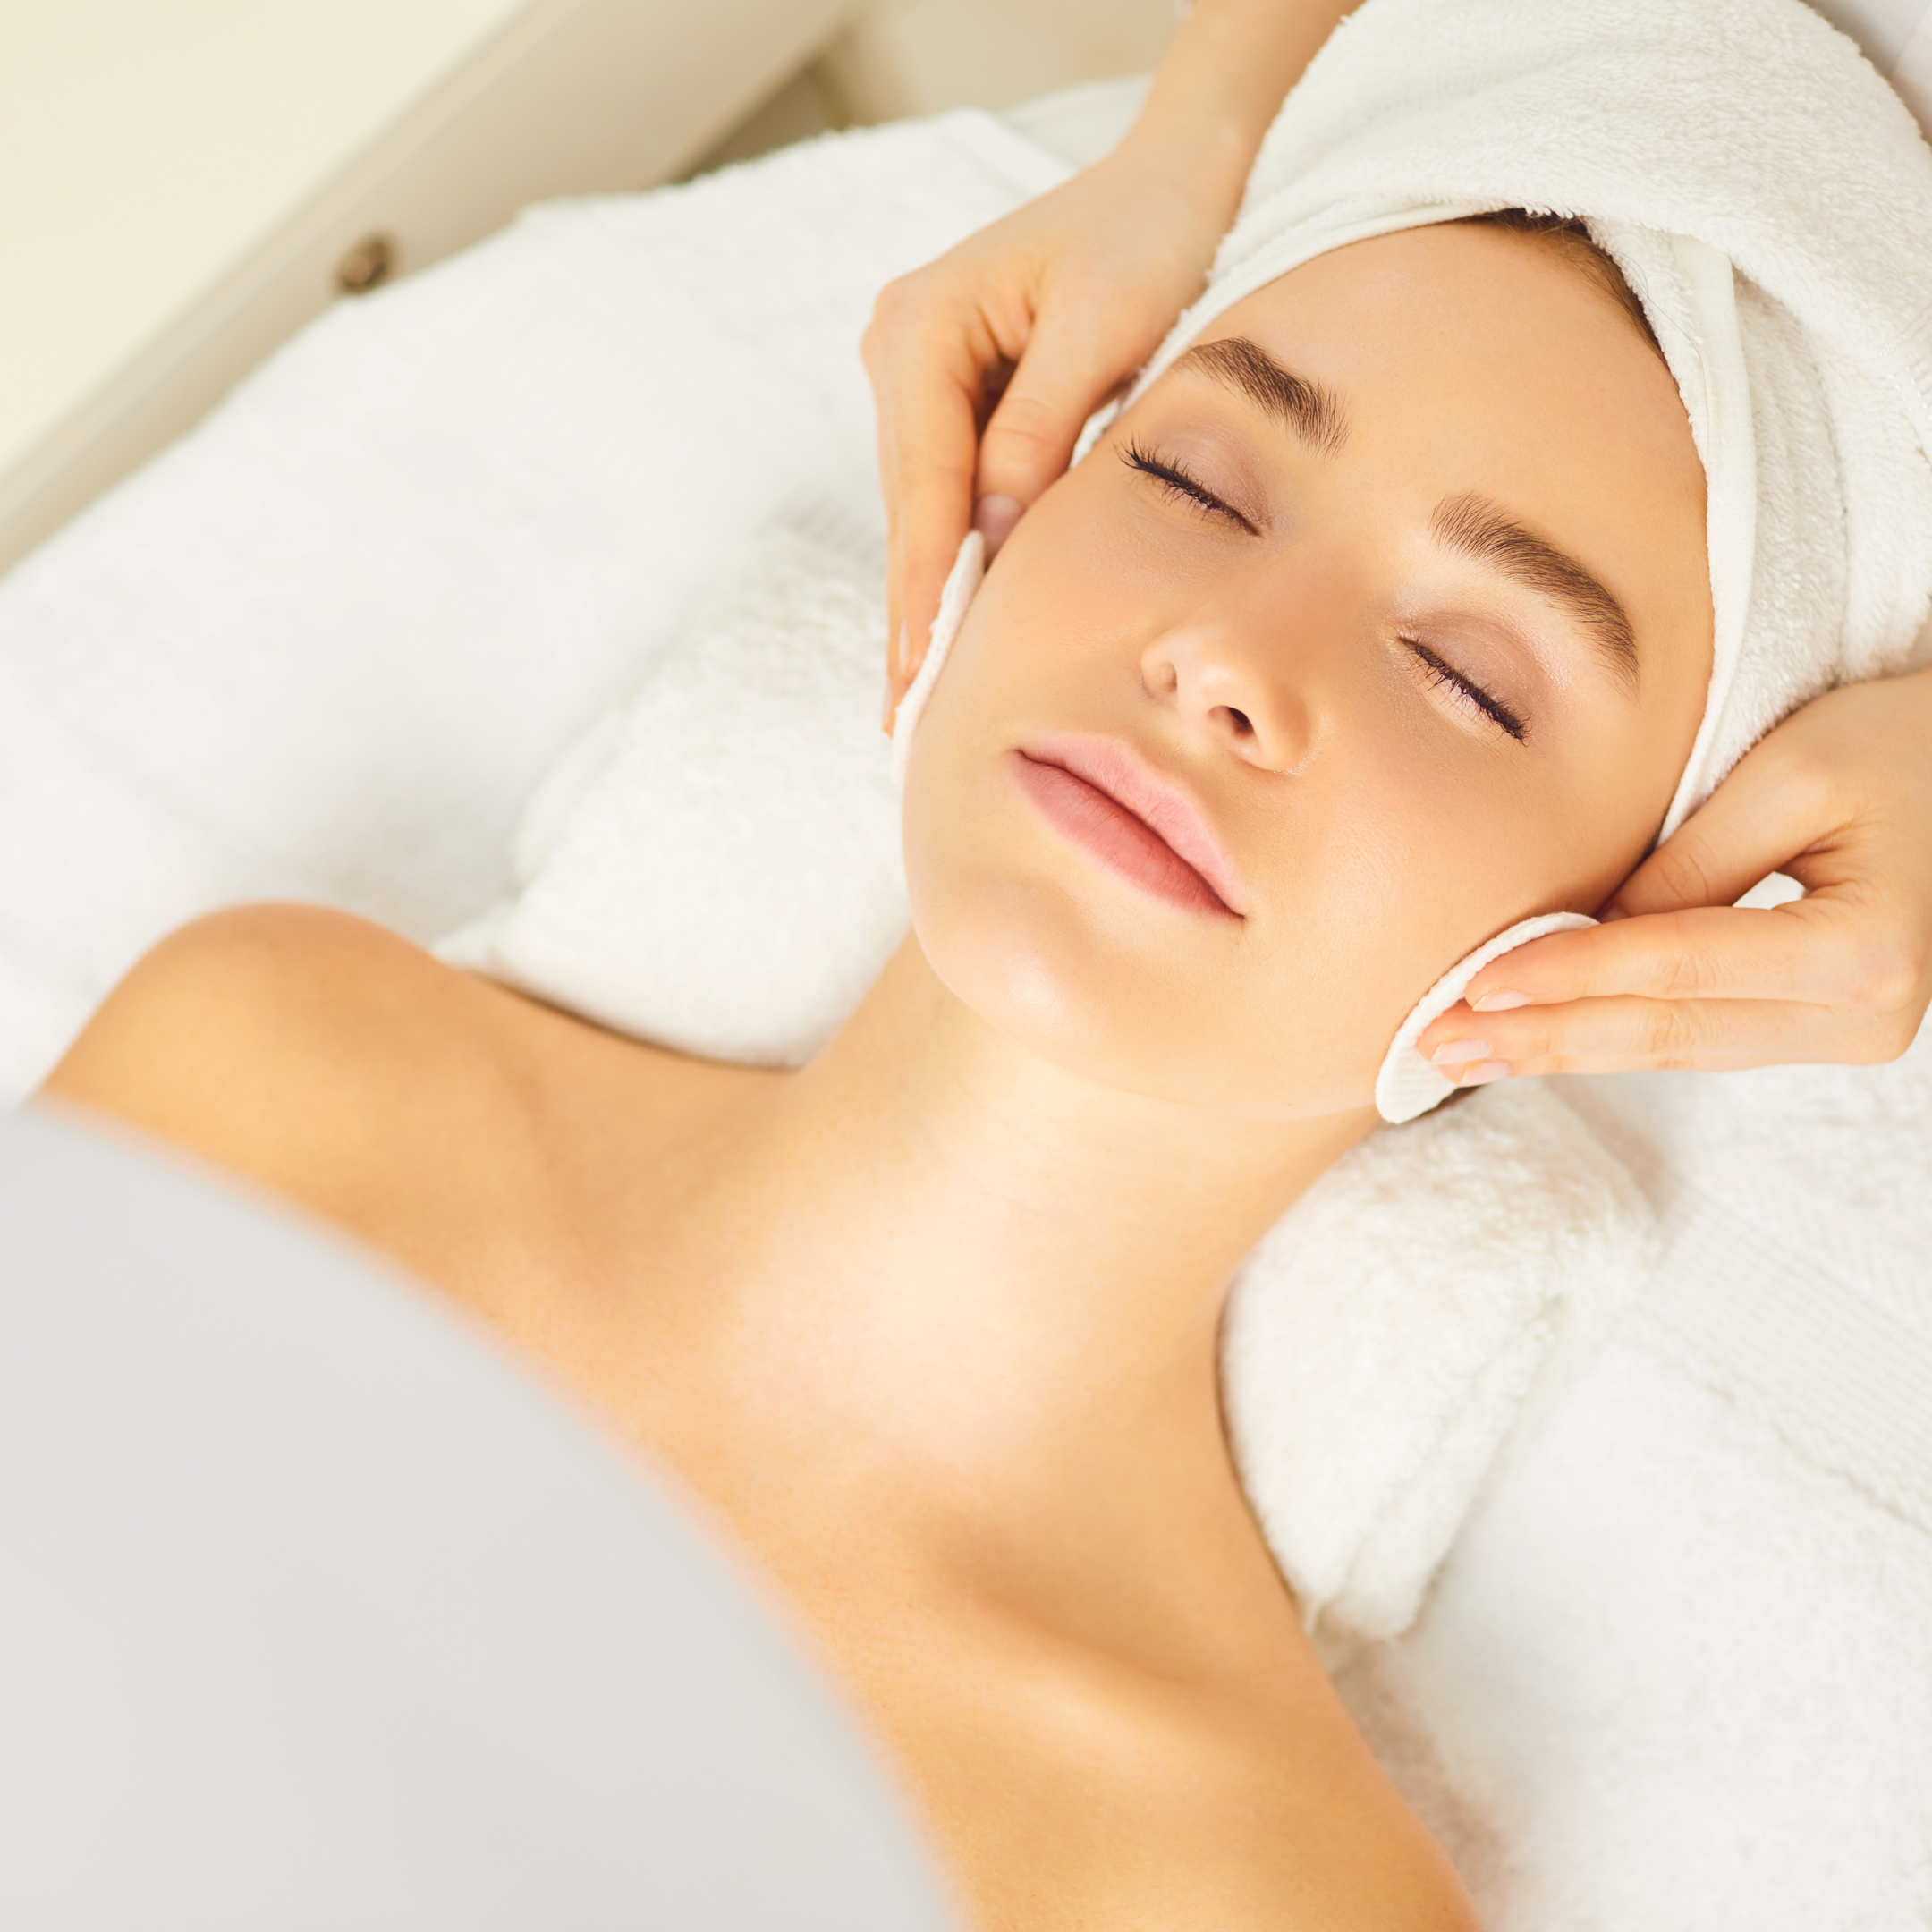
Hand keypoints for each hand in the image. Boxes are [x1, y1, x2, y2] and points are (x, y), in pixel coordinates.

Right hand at [862, 135, 1233, 727]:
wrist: (1178, 175)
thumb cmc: (1151, 233)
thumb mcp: (1103, 333)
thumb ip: (1040, 437)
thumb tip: (994, 542)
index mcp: (920, 328)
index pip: (922, 488)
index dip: (922, 590)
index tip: (917, 673)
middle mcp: (900, 350)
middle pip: (913, 508)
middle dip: (919, 610)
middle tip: (909, 718)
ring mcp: (922, 375)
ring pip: (929, 508)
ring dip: (938, 592)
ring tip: (927, 693)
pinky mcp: (957, 395)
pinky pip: (957, 490)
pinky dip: (968, 553)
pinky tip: (965, 623)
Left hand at [1418, 665, 1931, 1081]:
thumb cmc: (1897, 748)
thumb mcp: (1790, 773)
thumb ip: (1686, 860)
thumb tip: (1583, 933)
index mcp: (1862, 949)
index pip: (1674, 964)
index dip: (1566, 977)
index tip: (1472, 986)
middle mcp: (1862, 1016)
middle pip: (1665, 1031)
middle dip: (1542, 1039)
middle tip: (1435, 1046)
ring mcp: (1845, 1035)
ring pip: (1675, 1048)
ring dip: (1563, 1049)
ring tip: (1462, 1053)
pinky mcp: (1821, 1029)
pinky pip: (1698, 1038)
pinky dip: (1611, 1036)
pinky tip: (1537, 1038)